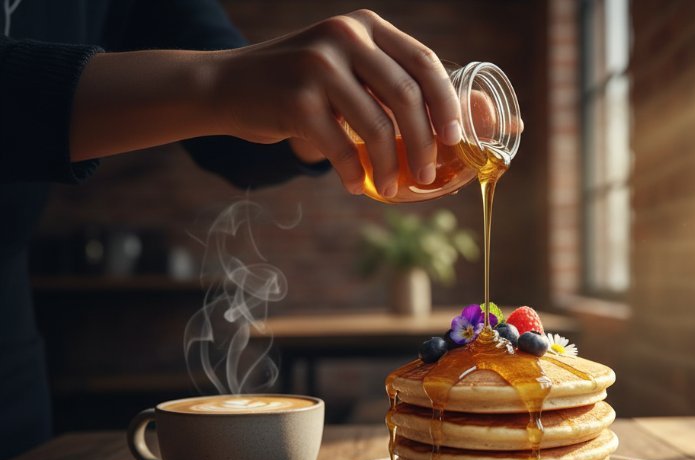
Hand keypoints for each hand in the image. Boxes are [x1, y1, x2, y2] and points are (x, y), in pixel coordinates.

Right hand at [208, 10, 461, 195]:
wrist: (227, 85)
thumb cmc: (301, 85)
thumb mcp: (346, 66)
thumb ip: (388, 82)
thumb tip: (454, 125)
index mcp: (366, 26)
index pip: (424, 62)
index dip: (447, 104)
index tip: (456, 140)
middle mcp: (345, 37)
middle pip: (407, 97)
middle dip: (425, 144)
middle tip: (427, 174)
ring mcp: (318, 65)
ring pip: (377, 127)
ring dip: (391, 167)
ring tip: (391, 187)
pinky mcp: (296, 99)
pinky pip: (342, 147)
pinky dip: (352, 173)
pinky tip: (354, 184)